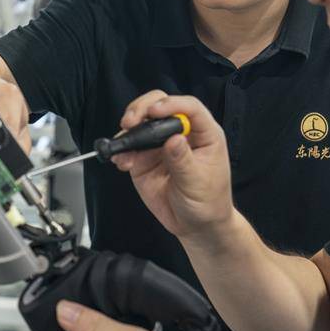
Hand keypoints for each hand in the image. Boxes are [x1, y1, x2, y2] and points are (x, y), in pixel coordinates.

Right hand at [112, 91, 232, 241]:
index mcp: (203, 133)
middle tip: (130, 122)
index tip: (154, 112)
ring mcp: (160, 144)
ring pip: (141, 122)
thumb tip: (173, 139)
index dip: (171, 104)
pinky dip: (121, 150)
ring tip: (123, 146)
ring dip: (128, 129)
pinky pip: (129, 147)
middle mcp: (180, 132)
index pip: (189, 107)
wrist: (195, 226)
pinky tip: (122, 161)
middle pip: (160, 105)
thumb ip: (183, 161)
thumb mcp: (197, 182)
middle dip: (142, 109)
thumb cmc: (207, 202)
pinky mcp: (144, 158)